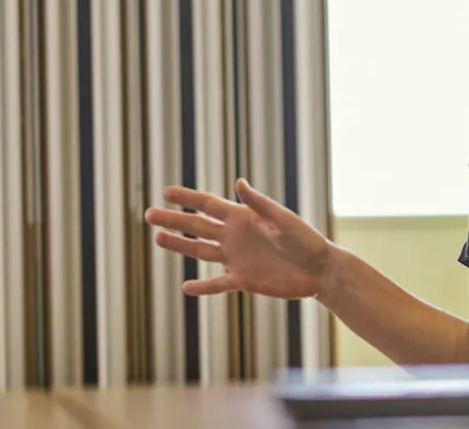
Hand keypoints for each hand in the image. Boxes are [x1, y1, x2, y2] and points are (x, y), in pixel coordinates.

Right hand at [145, 178, 334, 299]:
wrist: (319, 270)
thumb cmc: (306, 240)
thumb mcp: (284, 220)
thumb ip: (260, 204)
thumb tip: (239, 182)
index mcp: (243, 218)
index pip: (209, 205)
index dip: (187, 198)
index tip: (165, 191)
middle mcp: (235, 236)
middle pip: (197, 226)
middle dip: (173, 220)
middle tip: (149, 215)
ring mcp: (237, 258)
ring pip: (201, 251)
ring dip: (179, 246)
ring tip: (157, 239)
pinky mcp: (243, 280)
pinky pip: (217, 284)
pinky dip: (203, 287)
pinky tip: (186, 287)